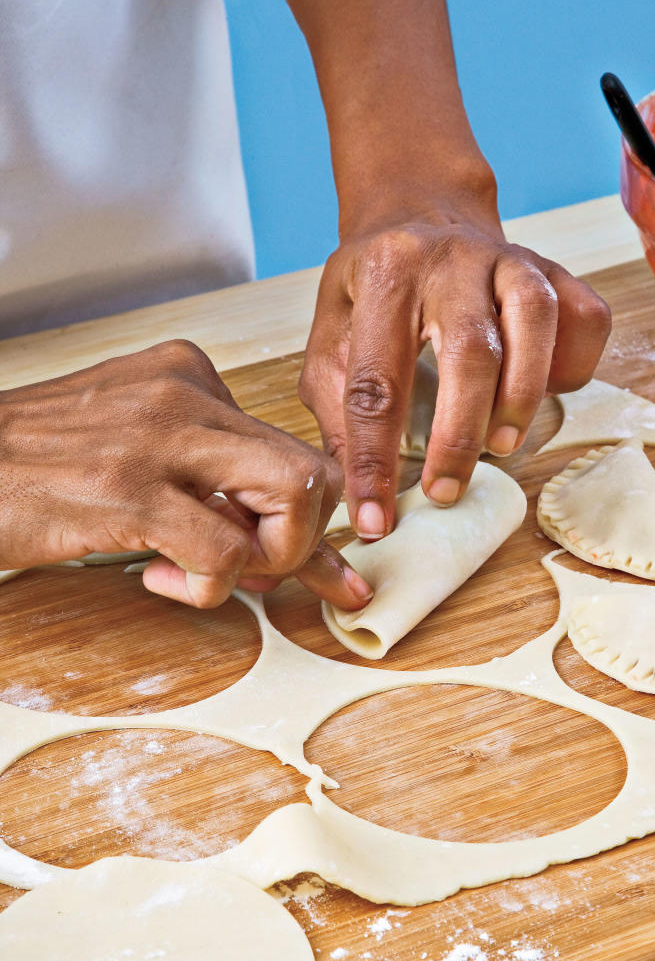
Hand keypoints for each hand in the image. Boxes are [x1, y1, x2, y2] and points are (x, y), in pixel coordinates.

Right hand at [0, 340, 371, 610]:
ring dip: (270, 559)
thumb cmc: (36, 466)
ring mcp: (161, 438)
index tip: (284, 557)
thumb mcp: (131, 441)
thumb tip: (277, 537)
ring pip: (294, 496)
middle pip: (312, 468)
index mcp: (188, 374)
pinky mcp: (131, 491)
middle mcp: (186, 393)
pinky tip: (156, 574)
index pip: (288, 444)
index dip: (297, 516)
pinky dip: (206, 586)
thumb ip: (202, 471)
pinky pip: (226, 552)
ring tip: (209, 573)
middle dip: (303, 539)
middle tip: (256, 570)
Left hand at [298, 195, 610, 538]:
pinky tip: (543, 391)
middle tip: (447, 489)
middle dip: (461, 434)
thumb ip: (338, 406)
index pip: (377, 380)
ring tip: (501, 445)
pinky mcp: (555, 268)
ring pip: (535, 323)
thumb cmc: (375, 289)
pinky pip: (584, 317)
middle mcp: (451, 258)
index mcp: (384, 273)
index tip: (376, 517)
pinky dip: (571, 365)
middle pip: (472, 350)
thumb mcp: (331, 334)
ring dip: (521, 397)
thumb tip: (362, 487)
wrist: (422, 215)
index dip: (374, 458)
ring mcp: (510, 258)